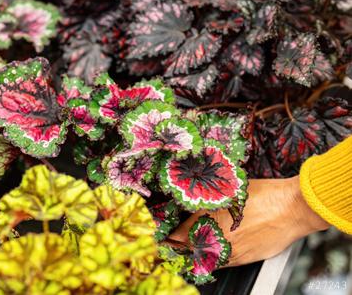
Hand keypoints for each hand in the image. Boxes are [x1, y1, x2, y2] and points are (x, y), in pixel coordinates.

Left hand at [168, 176, 329, 266]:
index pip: (177, 233)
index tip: (161, 234)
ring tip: (182, 249)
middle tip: (166, 243)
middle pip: (186, 247)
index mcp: (207, 218)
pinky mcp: (241, 259)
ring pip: (201, 257)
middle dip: (176, 245)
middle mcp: (214, 238)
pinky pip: (218, 263)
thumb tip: (193, 199)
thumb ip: (209, 197)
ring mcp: (228, 251)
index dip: (168, 234)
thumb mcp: (230, 189)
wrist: (291, 209)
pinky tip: (205, 255)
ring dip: (191, 253)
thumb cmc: (263, 194)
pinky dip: (209, 260)